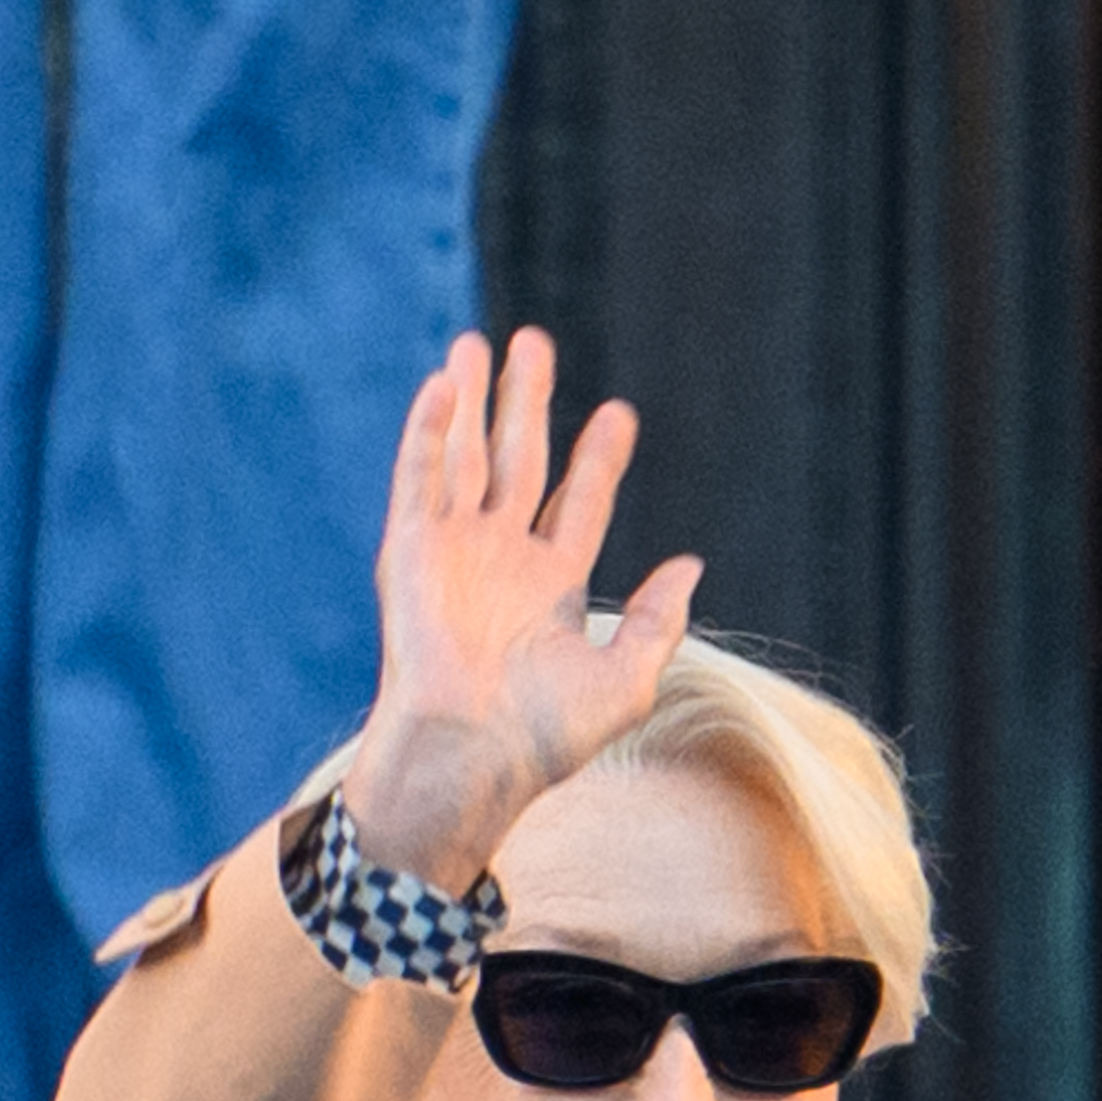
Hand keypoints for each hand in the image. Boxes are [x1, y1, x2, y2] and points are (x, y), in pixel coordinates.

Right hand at [338, 328, 704, 896]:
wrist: (468, 757)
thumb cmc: (543, 738)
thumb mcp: (627, 681)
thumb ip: (657, 620)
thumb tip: (692, 565)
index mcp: (550, 588)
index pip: (578, 504)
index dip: (598, 459)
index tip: (617, 414)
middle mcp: (500, 561)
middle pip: (518, 462)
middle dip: (527, 403)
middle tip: (535, 343)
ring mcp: (453, 553)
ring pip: (465, 457)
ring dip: (472, 400)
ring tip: (478, 344)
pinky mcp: (409, 552)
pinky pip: (418, 477)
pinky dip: (428, 430)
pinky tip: (443, 384)